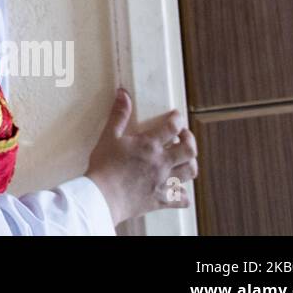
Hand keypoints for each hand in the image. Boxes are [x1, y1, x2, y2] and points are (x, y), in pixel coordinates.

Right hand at [85, 87, 198, 225]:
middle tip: (183, 136)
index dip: (177, 119)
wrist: (102, 197)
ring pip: (190, 172)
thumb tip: (123, 94)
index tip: (176, 116)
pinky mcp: (161, 199)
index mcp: (149, 145)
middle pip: (189, 150)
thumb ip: (118, 115)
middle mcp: (162, 163)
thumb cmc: (104, 166)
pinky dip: (183, 194)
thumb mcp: (108, 136)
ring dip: (190, 163)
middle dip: (190, 140)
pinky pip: (182, 199)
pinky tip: (177, 189)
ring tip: (184, 159)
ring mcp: (164, 182)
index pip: (172, 127)